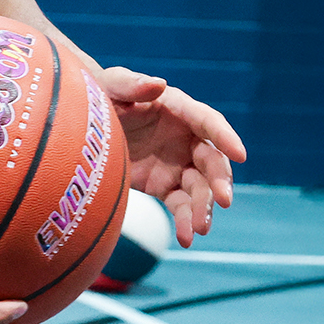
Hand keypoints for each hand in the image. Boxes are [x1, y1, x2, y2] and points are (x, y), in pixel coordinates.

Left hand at [95, 66, 246, 246]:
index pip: (207, 121)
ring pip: (200, 188)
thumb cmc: (99, 98)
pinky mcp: (165, 186)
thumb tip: (158, 84)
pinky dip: (186, 223)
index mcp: (177, 109)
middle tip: (223, 200)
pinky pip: (181, 206)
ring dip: (204, 208)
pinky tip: (187, 240)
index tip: (240, 154)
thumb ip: (130, 84)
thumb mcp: (109, 87)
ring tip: (200, 229)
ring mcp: (177, 164)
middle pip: (211, 160)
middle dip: (219, 180)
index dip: (224, 136)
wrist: (83, 128)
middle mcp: (184, 137)